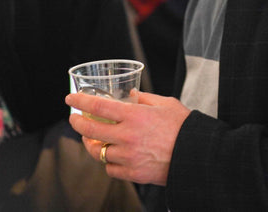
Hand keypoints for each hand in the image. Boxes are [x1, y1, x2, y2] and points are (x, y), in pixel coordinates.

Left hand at [66, 89, 190, 185]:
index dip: (80, 102)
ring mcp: (129, 157)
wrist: (197, 156)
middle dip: (77, 123)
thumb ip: (144, 98)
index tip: (70, 100)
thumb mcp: (166, 104)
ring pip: (98, 152)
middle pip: (90, 130)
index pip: (98, 107)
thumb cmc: (184, 127)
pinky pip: (111, 169)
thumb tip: (130, 94)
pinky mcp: (134, 174)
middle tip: (74, 119)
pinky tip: (111, 155)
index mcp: (134, 116)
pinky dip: (108, 162)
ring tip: (91, 139)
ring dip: (91, 144)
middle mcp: (127, 136)